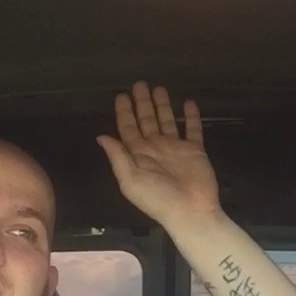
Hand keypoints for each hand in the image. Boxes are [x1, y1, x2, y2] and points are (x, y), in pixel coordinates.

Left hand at [98, 82, 220, 225]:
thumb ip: (117, 156)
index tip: (121, 95)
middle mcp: (155, 148)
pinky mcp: (195, 150)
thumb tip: (101, 136)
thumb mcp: (130, 180)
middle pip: (146, 120)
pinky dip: (191, 116)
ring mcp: (175, 147)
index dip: (124, 112)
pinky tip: (188, 102)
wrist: (190, 210)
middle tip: (139, 84)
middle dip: (142, 103)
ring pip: (167, 120)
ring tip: (159, 88)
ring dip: (162, 105)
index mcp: (137, 155)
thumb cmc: (157, 198)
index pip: (127, 128)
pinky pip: (192, 128)